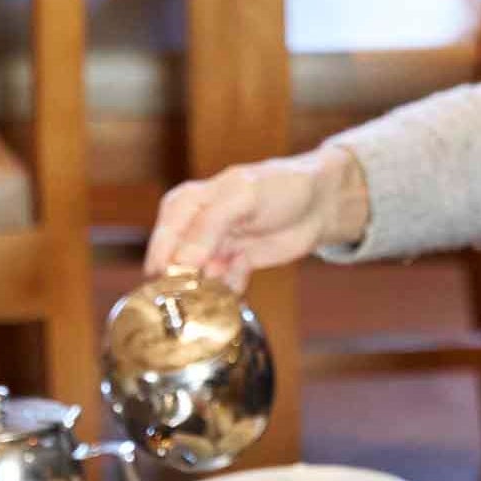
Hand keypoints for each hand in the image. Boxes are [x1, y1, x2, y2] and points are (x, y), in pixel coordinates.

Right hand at [145, 148, 369, 290]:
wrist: (318, 202)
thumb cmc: (278, 187)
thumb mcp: (242, 197)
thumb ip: (209, 226)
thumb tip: (180, 262)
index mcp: (184, 205)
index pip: (163, 241)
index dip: (165, 266)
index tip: (174, 287)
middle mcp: (192, 229)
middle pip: (175, 266)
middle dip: (185, 285)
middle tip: (199, 294)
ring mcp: (213, 249)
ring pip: (197, 280)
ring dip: (208, 290)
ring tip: (225, 280)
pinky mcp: (234, 265)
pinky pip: (223, 288)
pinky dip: (231, 288)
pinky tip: (243, 272)